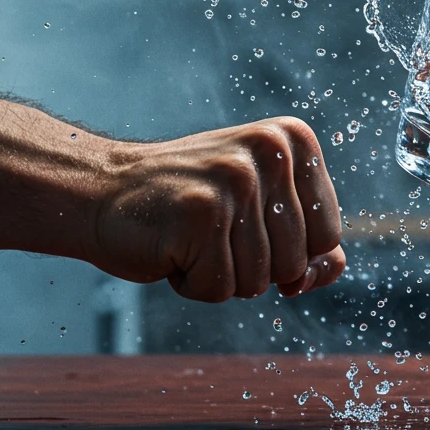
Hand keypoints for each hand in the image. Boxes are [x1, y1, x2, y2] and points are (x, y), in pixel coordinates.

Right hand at [91, 117, 344, 300]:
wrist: (101, 193)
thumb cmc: (189, 206)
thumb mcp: (260, 209)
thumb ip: (310, 241)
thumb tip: (326, 270)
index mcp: (294, 140)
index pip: (328, 236)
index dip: (289, 253)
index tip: (245, 223)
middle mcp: (271, 151)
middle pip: (295, 263)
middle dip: (252, 267)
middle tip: (210, 229)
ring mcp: (235, 180)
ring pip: (258, 281)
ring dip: (220, 275)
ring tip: (190, 236)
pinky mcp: (201, 213)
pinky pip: (219, 289)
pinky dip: (192, 284)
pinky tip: (170, 247)